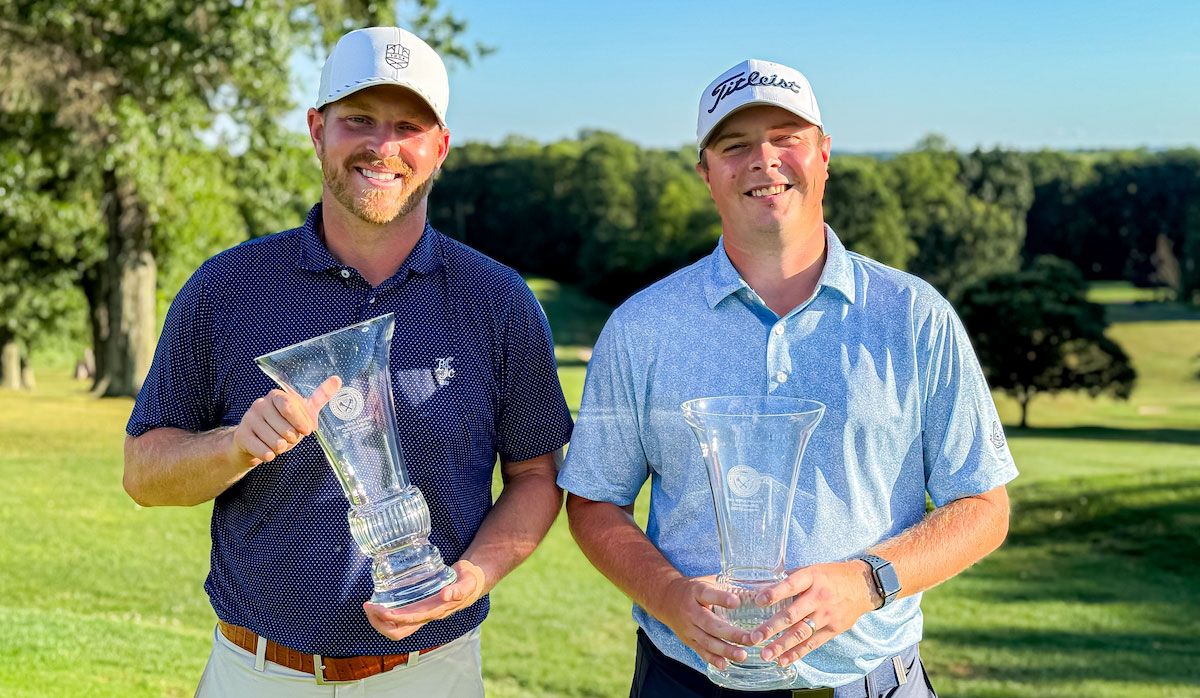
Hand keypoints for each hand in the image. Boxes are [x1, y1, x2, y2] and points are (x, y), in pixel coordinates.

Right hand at [230, 376, 341, 466]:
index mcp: (277, 396)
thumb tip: (337, 379)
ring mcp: (248, 419)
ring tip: (277, 443)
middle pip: (284, 429)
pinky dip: (269, 455)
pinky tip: (267, 451)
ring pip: (275, 442)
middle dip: (292, 439)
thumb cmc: (282, 425)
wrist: (253, 442)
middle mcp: (260, 404)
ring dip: (281, 448)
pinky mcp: (241, 435)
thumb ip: (320, 396)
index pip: (289, 406)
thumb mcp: (303, 411)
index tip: (306, 430)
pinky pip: (263, 451)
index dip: (300, 422)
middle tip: (288, 437)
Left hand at [363, 560, 486, 641]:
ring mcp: (422, 614)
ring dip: (380, 621)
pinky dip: (386, 614)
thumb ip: (458, 589)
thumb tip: (446, 594)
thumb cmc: (469, 581)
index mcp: (436, 611)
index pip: (410, 620)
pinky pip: (400, 619)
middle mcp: (427, 616)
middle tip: (368, 607)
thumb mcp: (467, 582)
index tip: (378, 607)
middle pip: (399, 631)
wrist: (472, 581)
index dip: (392, 616)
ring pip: (397, 628)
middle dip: (380, 623)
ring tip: (369, 606)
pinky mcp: (420, 609)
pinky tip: (380, 602)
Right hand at [651, 575, 754, 669]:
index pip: (707, 594)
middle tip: (750, 639)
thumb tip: (758, 591)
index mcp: (696, 592)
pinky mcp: (688, 640)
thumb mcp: (706, 581)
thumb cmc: (693, 590)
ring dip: (725, 650)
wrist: (665, 599)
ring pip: (706, 641)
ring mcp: (688, 628)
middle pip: (710, 624)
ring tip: (743, 655)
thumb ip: (727, 586)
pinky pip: (700, 651)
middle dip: (731, 633)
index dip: (721, 598)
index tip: (737, 602)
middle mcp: (690, 611)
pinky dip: (712, 659)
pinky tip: (725, 664)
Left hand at [750, 561, 877, 665]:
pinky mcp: (834, 629)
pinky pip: (813, 643)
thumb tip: (767, 588)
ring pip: (801, 633)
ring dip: (782, 645)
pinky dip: (797, 653)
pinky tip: (783, 660)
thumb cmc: (833, 576)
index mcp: (812, 578)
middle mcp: (819, 597)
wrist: (864, 586)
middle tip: (755, 638)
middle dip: (772, 628)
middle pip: (793, 614)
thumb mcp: (813, 569)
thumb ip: (792, 579)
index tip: (758, 601)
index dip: (774, 593)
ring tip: (766, 654)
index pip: (791, 585)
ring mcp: (827, 615)